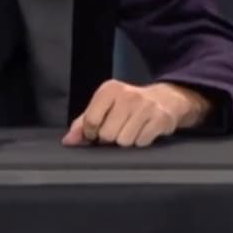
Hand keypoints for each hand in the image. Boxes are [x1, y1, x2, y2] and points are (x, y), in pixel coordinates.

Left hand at [61, 80, 211, 147]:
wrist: (165, 99)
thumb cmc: (128, 104)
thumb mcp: (104, 106)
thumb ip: (83, 122)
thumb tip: (68, 140)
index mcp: (108, 89)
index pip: (91, 120)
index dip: (91, 133)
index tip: (96, 132)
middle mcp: (126, 95)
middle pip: (107, 134)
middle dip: (109, 138)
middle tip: (117, 130)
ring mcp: (144, 107)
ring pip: (124, 141)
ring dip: (125, 141)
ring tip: (130, 130)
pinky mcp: (159, 119)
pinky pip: (141, 142)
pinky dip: (140, 141)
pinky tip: (142, 131)